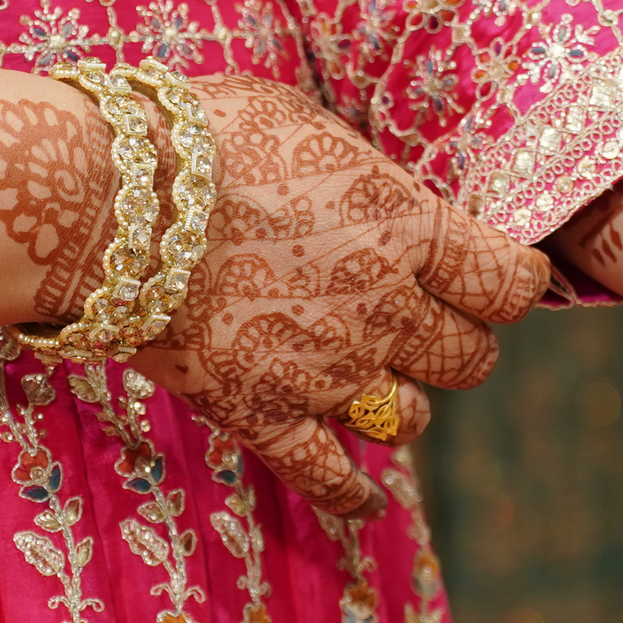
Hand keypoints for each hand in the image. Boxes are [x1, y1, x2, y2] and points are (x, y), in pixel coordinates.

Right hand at [133, 78, 549, 517]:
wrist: (111, 200)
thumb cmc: (202, 137)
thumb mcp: (303, 119)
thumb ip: (356, 167)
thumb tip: (373, 183)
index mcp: (407, 227)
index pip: (511, 283)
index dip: (508, 282)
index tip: (492, 276)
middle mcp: (385, 310)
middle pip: (470, 358)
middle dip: (457, 342)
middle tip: (427, 325)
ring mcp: (326, 373)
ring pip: (410, 419)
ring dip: (402, 403)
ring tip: (376, 384)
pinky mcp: (262, 416)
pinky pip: (328, 479)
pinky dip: (352, 497)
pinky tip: (365, 503)